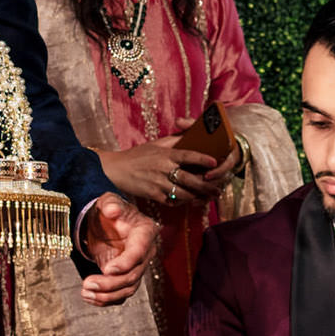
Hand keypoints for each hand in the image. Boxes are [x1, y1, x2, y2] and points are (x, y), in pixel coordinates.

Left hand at [79, 192, 156, 305]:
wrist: (105, 222)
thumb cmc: (109, 210)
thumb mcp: (108, 201)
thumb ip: (110, 204)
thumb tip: (112, 210)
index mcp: (145, 232)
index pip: (139, 252)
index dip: (125, 263)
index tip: (107, 269)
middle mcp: (145, 253)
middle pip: (132, 275)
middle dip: (110, 283)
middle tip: (87, 283)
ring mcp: (137, 267)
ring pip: (127, 289)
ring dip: (106, 295)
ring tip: (85, 292)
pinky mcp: (126, 278)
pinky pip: (120, 294)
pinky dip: (105, 299)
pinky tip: (89, 297)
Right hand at [98, 136, 218, 206]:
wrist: (116, 170)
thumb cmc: (138, 155)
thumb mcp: (156, 144)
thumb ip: (174, 140)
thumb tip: (191, 133)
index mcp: (166, 154)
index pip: (188, 155)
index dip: (203, 159)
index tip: (215, 162)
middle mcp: (164, 169)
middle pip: (191, 179)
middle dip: (207, 186)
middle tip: (217, 189)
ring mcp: (158, 183)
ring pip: (184, 193)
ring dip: (197, 197)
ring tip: (207, 198)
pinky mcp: (153, 195)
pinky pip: (172, 201)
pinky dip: (182, 202)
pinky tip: (189, 201)